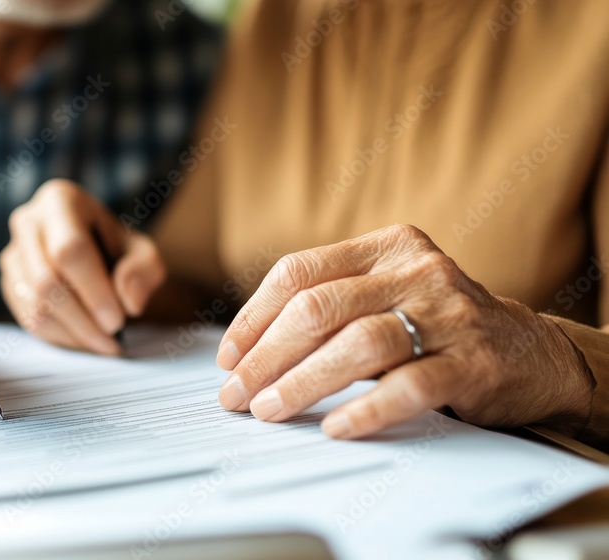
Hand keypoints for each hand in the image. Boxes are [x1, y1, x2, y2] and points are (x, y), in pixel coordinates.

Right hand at [0, 179, 165, 353]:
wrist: (97, 258)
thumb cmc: (120, 252)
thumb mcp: (144, 254)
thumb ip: (144, 271)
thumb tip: (128, 300)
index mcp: (60, 200)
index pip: (70, 250)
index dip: (94, 291)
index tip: (117, 321)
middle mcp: (27, 222)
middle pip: (47, 281)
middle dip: (83, 319)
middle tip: (113, 338)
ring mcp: (12, 253)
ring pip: (34, 305)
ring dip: (73, 333)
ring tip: (104, 342)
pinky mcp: (8, 283)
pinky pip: (28, 318)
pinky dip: (60, 337)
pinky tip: (84, 338)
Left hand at [216, 224, 594, 438]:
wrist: (530, 352)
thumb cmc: (438, 325)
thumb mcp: (386, 294)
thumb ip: (331, 304)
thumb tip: (247, 352)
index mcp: (386, 247)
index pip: (299, 272)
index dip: (254, 317)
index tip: (229, 356)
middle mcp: (417, 271)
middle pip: (319, 308)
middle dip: (265, 356)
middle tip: (237, 393)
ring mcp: (448, 314)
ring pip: (358, 344)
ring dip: (302, 382)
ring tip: (270, 409)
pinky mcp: (473, 362)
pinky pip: (409, 386)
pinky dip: (365, 408)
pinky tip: (334, 425)